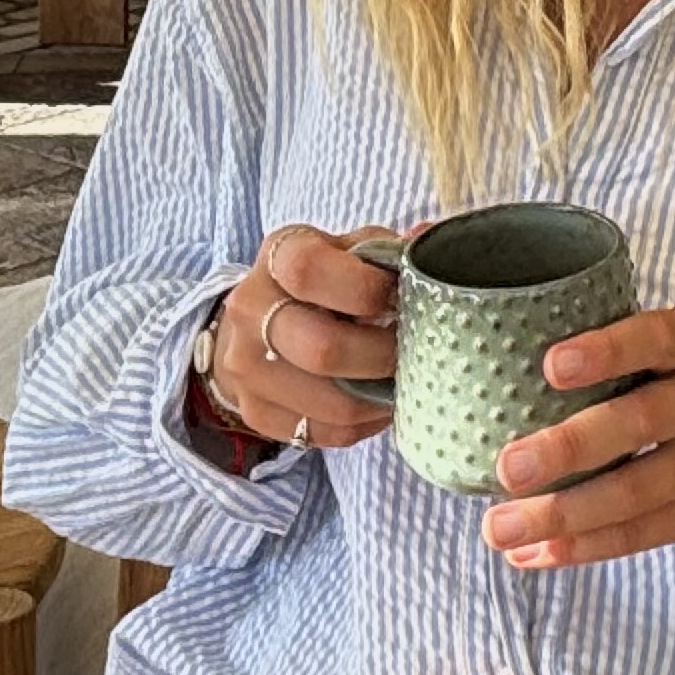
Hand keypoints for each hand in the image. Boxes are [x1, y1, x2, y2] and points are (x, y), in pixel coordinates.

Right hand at [200, 223, 401, 454]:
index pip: (308, 272)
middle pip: (323, 350)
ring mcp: (245, 365)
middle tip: (410, 351)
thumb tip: (429, 242)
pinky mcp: (255, 410)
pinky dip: (363, 424)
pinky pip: (323, 432)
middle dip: (382, 356)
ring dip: (379, 397)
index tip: (397, 297)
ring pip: (330, 402)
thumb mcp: (347, 250)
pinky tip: (377, 402)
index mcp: (277, 257)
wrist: (257, 320)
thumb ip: (387, 251)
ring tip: (402, 380)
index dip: (364, 289)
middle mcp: (250, 309)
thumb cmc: (321, 280)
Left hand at [481, 312, 674, 573]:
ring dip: (561, 515)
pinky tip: (532, 554)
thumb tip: (498, 365)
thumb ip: (618, 353)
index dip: (607, 349)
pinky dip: (580, 548)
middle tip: (507, 466)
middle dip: (570, 448)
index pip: (658, 338)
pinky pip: (637, 536)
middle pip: (640, 423)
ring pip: (633, 494)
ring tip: (498, 527)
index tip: (551, 365)